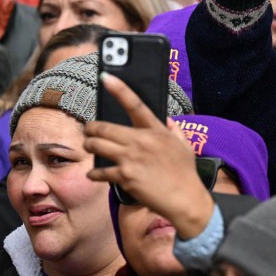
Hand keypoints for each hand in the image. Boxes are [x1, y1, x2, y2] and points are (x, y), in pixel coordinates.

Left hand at [84, 73, 215, 239]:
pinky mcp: (125, 176)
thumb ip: (174, 129)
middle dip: (91, 129)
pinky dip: (95, 173)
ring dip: (90, 146)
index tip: (106, 76)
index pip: (136, 104)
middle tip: (90, 132)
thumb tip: (167, 120)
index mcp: (157, 131)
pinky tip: (95, 174)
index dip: (119, 89)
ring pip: (96, 146)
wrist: (184, 199)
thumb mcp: (184, 146)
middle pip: (103, 128)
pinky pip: (100, 171)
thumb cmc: (185, 173)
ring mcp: (131, 159)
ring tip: (91, 148)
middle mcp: (142, 141)